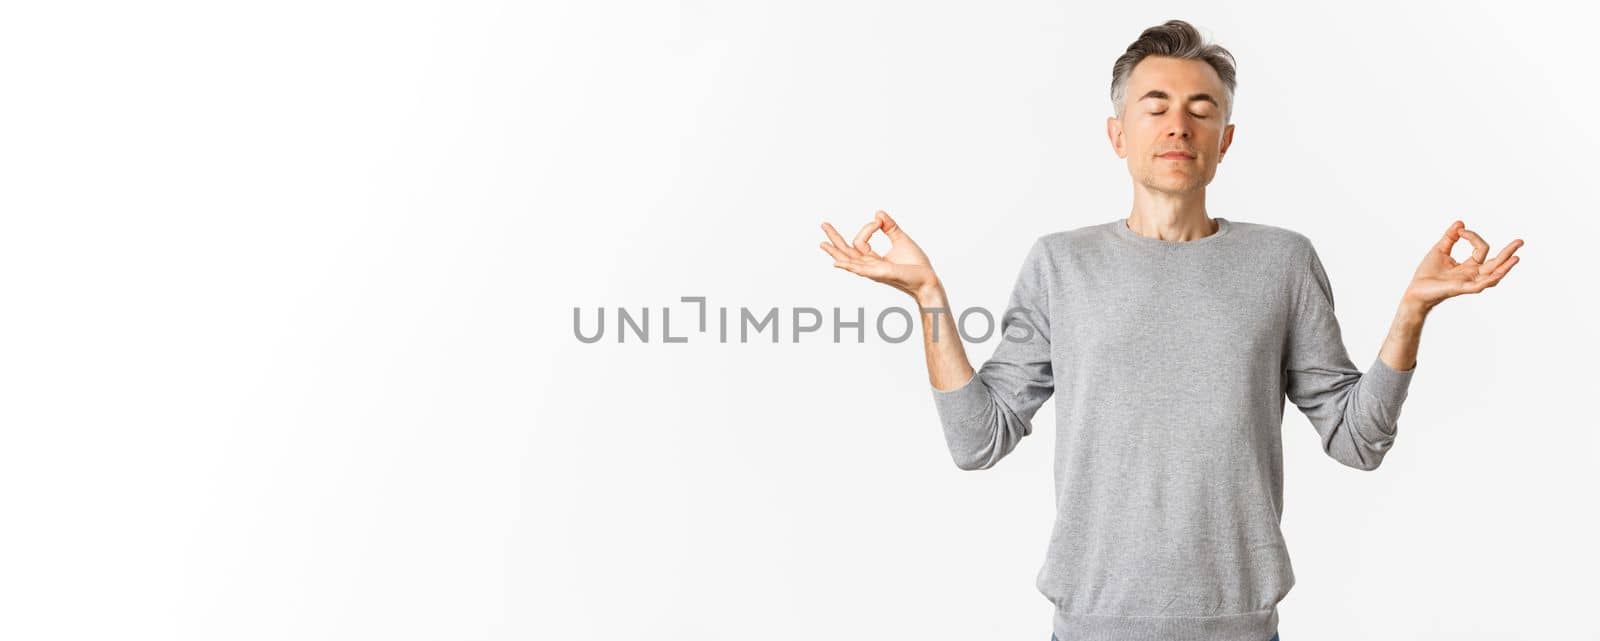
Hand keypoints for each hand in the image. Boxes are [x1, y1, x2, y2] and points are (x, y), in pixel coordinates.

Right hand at [819, 210, 939, 299]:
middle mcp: (869, 266)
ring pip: (849, 260)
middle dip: (834, 239)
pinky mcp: (881, 273)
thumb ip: (889, 226)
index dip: (867, 228)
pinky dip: (848, 266)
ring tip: (822, 243)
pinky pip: (861, 269)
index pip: (860, 241)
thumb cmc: (916, 264)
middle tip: (823, 225)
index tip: (879, 221)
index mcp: (873, 259)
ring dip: (835, 251)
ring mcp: (873, 271)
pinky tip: (837, 263)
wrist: (928, 278)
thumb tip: (878, 213)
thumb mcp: (900, 239)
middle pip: (846, 252)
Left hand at [1403, 220, 1522, 311]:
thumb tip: (1460, 223)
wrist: (1415, 290)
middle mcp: (1473, 274)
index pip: (1481, 249)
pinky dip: (1490, 279)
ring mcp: (1469, 282)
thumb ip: (1450, 237)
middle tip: (1521, 241)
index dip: (1473, 236)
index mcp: (1469, 266)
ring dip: (1505, 267)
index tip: (1460, 231)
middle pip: (1496, 263)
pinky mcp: (1462, 289)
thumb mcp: (1440, 250)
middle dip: (1508, 252)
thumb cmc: (1427, 274)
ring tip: (1516, 258)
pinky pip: (1480, 285)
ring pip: (1493, 275)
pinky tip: (1499, 273)